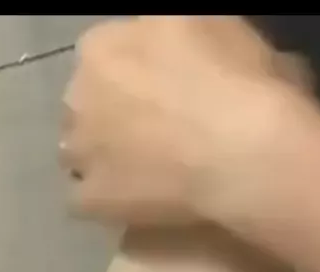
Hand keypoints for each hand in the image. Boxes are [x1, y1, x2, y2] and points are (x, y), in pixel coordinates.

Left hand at [60, 16, 315, 227]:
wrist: (242, 155)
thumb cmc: (233, 81)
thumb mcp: (204, 21)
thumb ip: (162, 29)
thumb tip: (155, 39)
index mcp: (100, 48)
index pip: (103, 60)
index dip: (131, 77)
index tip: (160, 93)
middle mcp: (77, 98)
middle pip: (84, 107)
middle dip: (109, 117)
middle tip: (152, 133)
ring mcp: (81, 153)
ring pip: (78, 153)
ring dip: (101, 158)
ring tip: (141, 172)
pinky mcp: (90, 200)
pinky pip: (83, 199)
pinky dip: (104, 199)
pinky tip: (132, 201)